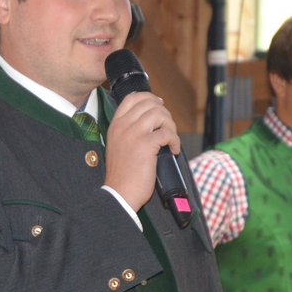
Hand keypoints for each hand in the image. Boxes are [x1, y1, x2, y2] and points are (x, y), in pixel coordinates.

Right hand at [103, 92, 180, 210]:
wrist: (119, 193)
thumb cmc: (122, 174)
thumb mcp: (118, 146)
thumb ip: (128, 131)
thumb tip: (150, 121)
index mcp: (116, 125)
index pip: (132, 98)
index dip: (149, 98)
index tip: (159, 105)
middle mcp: (123, 126)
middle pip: (149, 103)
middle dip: (164, 113)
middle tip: (168, 127)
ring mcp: (134, 134)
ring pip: (160, 114)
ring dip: (171, 125)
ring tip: (171, 139)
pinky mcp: (146, 145)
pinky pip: (168, 133)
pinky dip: (175, 141)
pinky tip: (174, 150)